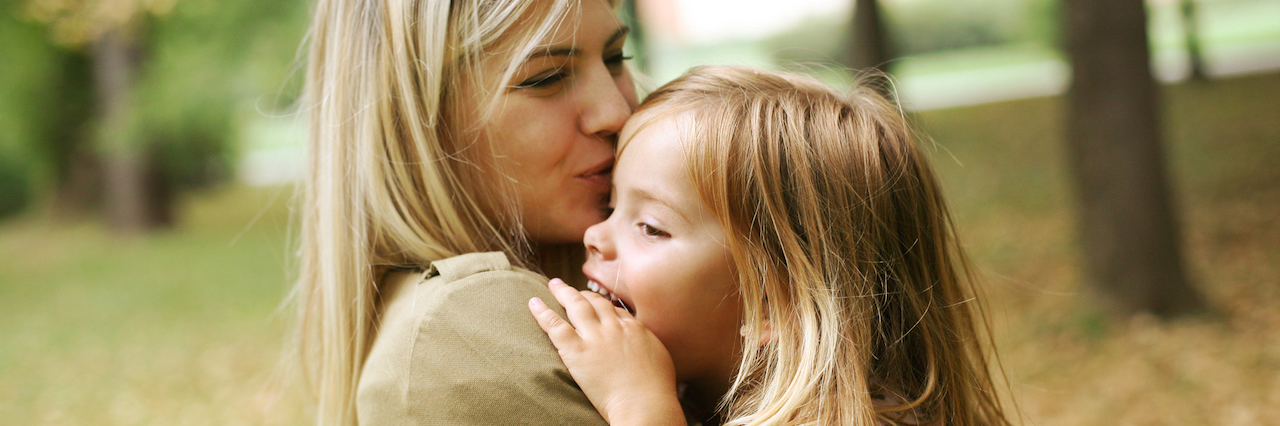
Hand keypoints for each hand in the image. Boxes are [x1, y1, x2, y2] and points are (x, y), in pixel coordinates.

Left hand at [529, 279, 685, 425]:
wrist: (645, 402)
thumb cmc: (656, 388)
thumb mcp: (659, 356)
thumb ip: (646, 343)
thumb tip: (641, 341)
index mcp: (633, 327)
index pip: (614, 309)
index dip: (602, 305)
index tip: (594, 304)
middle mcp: (613, 326)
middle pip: (594, 302)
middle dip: (582, 293)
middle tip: (571, 288)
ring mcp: (594, 337)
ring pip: (575, 305)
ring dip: (562, 292)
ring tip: (553, 285)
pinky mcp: (577, 351)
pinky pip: (555, 326)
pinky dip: (542, 313)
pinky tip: (533, 303)